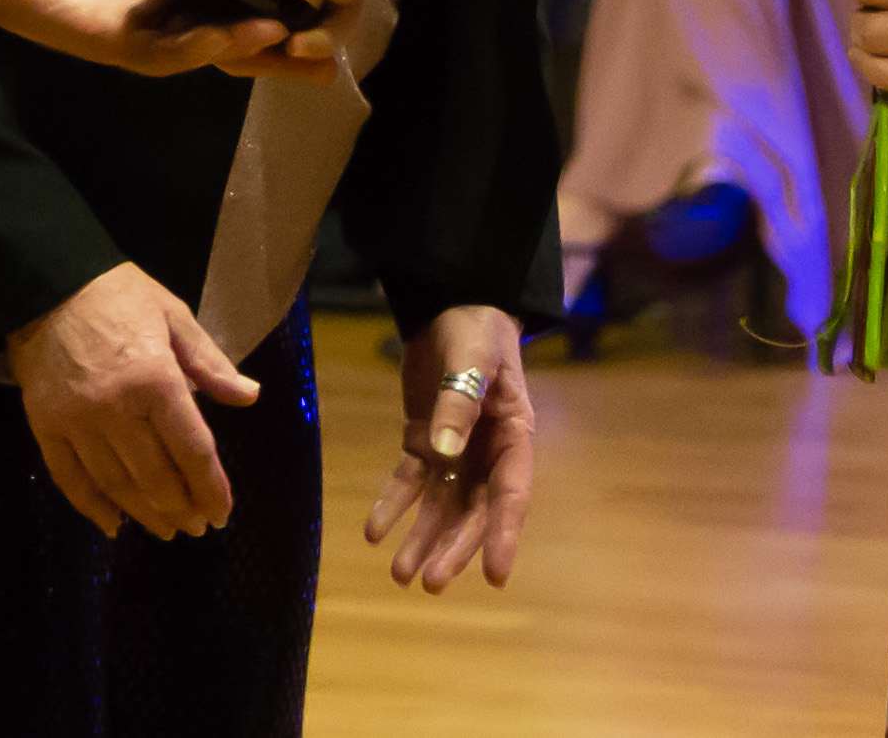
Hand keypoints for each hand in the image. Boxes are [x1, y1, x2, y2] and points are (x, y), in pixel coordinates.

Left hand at [0, 0, 337, 82]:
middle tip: (344, 16)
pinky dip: (209, 46)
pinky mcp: (118, 41)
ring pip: (221, 50)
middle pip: (250, 23)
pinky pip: (172, 52)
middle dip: (299, 30)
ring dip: (266, 47)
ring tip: (306, 33)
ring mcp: (150, 23)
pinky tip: (244, 32)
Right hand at [7, 262, 257, 539]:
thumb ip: (210, 362)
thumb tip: (250, 396)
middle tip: (197, 526)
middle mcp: (115, 407)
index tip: (222, 513)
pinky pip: (70, 478)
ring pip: (115, 485)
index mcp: (155, 378)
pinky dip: (92, 507)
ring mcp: (76, 420)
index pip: (192, 449)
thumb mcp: (173, 315)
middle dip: (182, 508)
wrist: (46, 281)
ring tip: (165, 529)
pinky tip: (114, 524)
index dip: (211, 488)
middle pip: (155, 477)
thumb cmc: (118, 294)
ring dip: (145, 514)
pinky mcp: (44, 425)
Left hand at [364, 305, 532, 591]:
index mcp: (513, 437)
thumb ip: (460, 402)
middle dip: (453, 548)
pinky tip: (374, 531)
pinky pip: (408, 481)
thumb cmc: (476, 330)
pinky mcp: (424, 442)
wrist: (450, 305)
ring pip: (440, 506)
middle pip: (473, 511)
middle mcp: (487, 454)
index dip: (505, 536)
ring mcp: (455, 451)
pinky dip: (392, 505)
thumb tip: (446, 454)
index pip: (512, 495)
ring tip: (399, 575)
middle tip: (430, 583)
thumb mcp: (472, 359)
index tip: (496, 576)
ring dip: (421, 539)